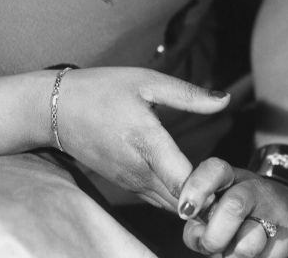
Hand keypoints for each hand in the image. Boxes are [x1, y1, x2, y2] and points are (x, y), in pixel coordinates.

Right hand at [53, 67, 229, 210]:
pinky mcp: (125, 185)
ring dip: (195, 201)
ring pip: (172, 206)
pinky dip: (178, 198)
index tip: (230, 177)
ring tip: (216, 183)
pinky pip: (159, 201)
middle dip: (210, 198)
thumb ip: (187, 94)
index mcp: (147, 141)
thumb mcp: (145, 80)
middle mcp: (139, 170)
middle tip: (231, 183)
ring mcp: (130, 182)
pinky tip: (192, 183)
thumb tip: (225, 99)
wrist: (56, 109)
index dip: (211, 187)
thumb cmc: (102, 89)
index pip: (185, 182)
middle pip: (183, 202)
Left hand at [178, 160, 287, 255]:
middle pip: (233, 207)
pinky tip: (254, 254)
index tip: (185, 211)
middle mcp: (254, 189)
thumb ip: (199, 218)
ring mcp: (275, 212)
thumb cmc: (240, 209)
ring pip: (249, 245)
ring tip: (233, 251)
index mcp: (230, 176)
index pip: (214, 170)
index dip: (197, 188)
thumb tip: (198, 237)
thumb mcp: (217, 203)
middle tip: (209, 246)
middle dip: (214, 236)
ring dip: (233, 256)